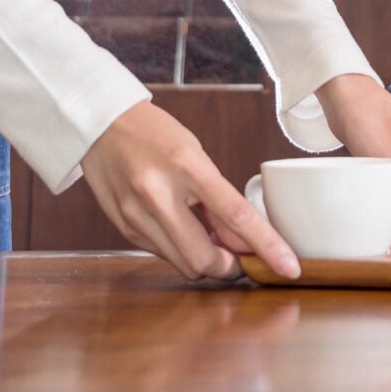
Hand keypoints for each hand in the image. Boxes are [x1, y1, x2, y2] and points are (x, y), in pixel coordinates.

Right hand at [81, 100, 299, 280]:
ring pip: (183, 264)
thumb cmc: (154, 133)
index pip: (237, 216)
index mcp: (187, 166)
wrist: (100, 124)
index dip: (267, 246)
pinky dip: (180, 250)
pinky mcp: (123, 228)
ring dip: (205, 261)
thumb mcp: (195, 154)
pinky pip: (163, 255)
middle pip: (205, 259)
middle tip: (240, 257)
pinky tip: (181, 228)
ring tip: (207, 236)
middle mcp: (158, 194)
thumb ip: (218, 199)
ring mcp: (136, 215)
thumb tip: (244, 241)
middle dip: (230, 267)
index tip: (290, 267)